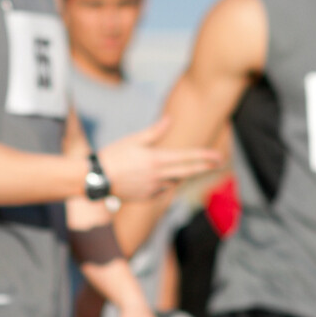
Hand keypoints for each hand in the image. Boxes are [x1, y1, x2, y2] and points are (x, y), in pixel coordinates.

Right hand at [98, 117, 222, 201]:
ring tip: (187, 167)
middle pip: (187, 172)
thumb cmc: (112, 156)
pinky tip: (161, 177)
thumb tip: (169, 119)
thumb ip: (154, 131)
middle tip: (219, 162)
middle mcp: (158, 175)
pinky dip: (166, 182)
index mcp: (156, 159)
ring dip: (182, 174)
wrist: (96, 180)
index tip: (219, 157)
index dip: (205, 157)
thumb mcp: (133, 140)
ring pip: (175, 181)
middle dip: (204, 167)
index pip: (187, 158)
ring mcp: (153, 188)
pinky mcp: (146, 197)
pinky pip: (162, 189)